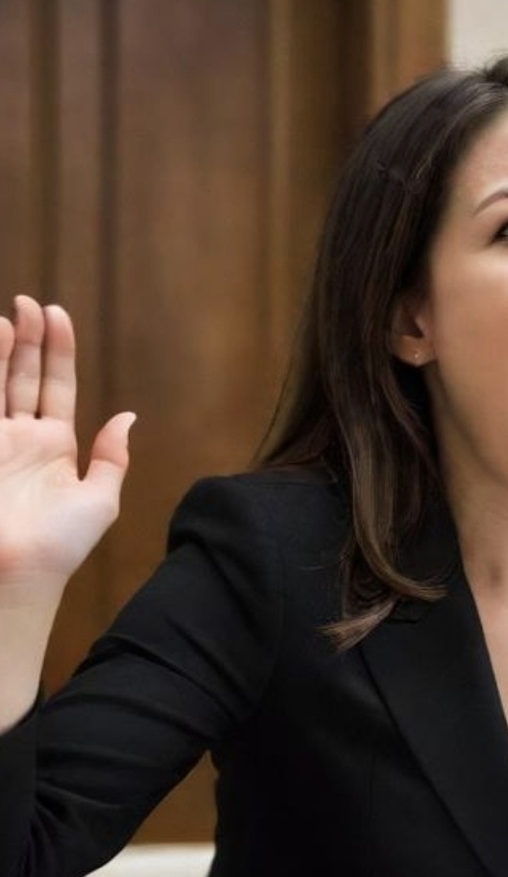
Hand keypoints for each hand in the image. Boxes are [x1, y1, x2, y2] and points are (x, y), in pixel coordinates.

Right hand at [0, 295, 133, 590]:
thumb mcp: (99, 500)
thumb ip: (112, 458)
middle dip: (27, 339)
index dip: (57, 350)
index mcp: (54, 446)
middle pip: (23, 376)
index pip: (56, 385)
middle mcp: (19, 438)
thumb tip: (126, 416)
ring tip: (8, 316)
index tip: (56, 313)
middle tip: (29, 302)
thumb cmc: (59, 546)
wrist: (16, 575)